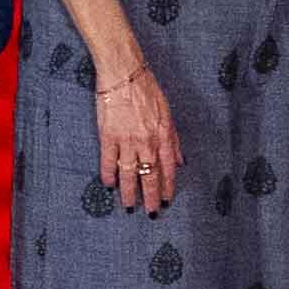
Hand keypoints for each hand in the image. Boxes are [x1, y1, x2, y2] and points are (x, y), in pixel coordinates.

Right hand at [93, 66, 180, 213]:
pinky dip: (109, 175)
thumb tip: (180, 162)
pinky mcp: (108, 136)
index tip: (167, 201)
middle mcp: (147, 142)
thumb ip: (174, 140)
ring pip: (129, 174)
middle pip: (149, 176)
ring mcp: (127, 141)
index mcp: (164, 136)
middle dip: (150, 197)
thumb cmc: (148, 91)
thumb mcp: (168, 114)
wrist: (124, 75)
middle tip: (150, 212)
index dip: (167, 187)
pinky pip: (109, 161)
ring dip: (129, 192)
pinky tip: (109, 185)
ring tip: (129, 207)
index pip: (168, 169)